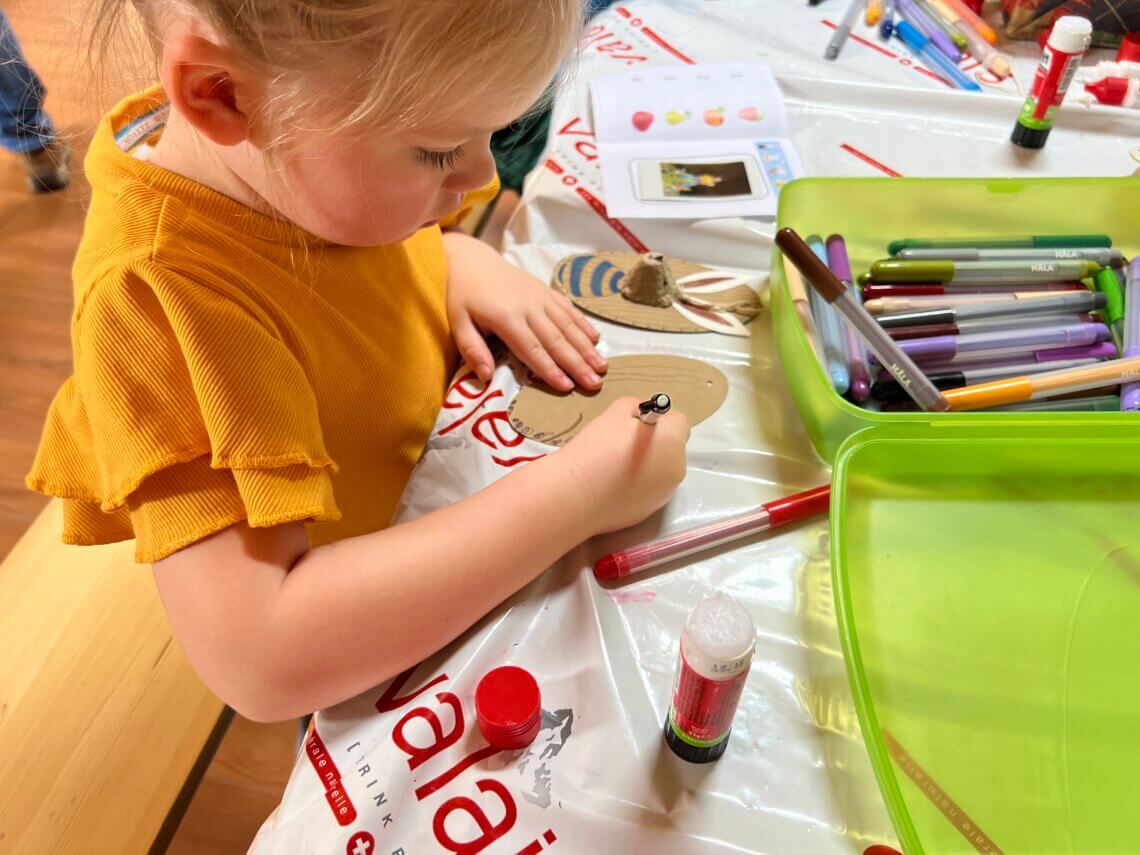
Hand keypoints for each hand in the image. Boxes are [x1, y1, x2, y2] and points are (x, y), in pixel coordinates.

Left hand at [444, 233, 606, 391]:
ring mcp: (540, 296)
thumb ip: (472, 349)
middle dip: (577, 363)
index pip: (532, 349)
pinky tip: (596, 339)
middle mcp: (528, 306)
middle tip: (595, 383)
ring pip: (567, 325)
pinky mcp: (545, 290)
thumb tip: (485, 377)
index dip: (550, 369)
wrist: (471, 259)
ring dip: (586, 347)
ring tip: (602, 366)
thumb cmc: (462, 295)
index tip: (567, 387)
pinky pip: (568, 309)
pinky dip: (583, 324)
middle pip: (556, 340)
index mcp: (506, 317)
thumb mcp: (457, 322)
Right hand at [558, 397, 689, 534]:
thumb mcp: (617, 412)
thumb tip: (644, 418)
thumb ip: (638, 408)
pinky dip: (637, 484)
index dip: (658, 418)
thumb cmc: (596, 449)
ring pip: (661, 470)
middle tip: (623, 444)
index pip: (678, 421)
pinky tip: (613, 484)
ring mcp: (664, 494)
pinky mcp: (649, 511)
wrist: (575, 495)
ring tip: (616, 466)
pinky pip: (649, 490)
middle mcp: (676, 469)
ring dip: (648, 464)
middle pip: (672, 447)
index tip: (636, 423)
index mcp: (672, 442)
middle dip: (655, 442)